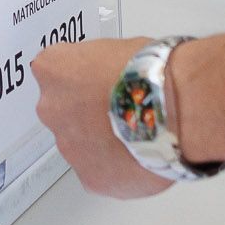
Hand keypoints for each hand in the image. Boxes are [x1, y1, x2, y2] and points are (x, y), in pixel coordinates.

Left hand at [31, 39, 172, 199]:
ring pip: (80, 144)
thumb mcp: (118, 48)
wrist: (172, 111)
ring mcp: (68, 146)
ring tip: (136, 134)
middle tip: (119, 110)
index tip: (96, 81)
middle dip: (86, 112)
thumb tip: (107, 74)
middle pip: (63, 111)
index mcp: (54, 70)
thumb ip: (98, 64)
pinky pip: (99, 172)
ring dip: (100, 141)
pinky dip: (115, 167)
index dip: (81, 78)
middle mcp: (52, 109)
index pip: (53, 72)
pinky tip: (139, 155)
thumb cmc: (151, 74)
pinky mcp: (90, 177)